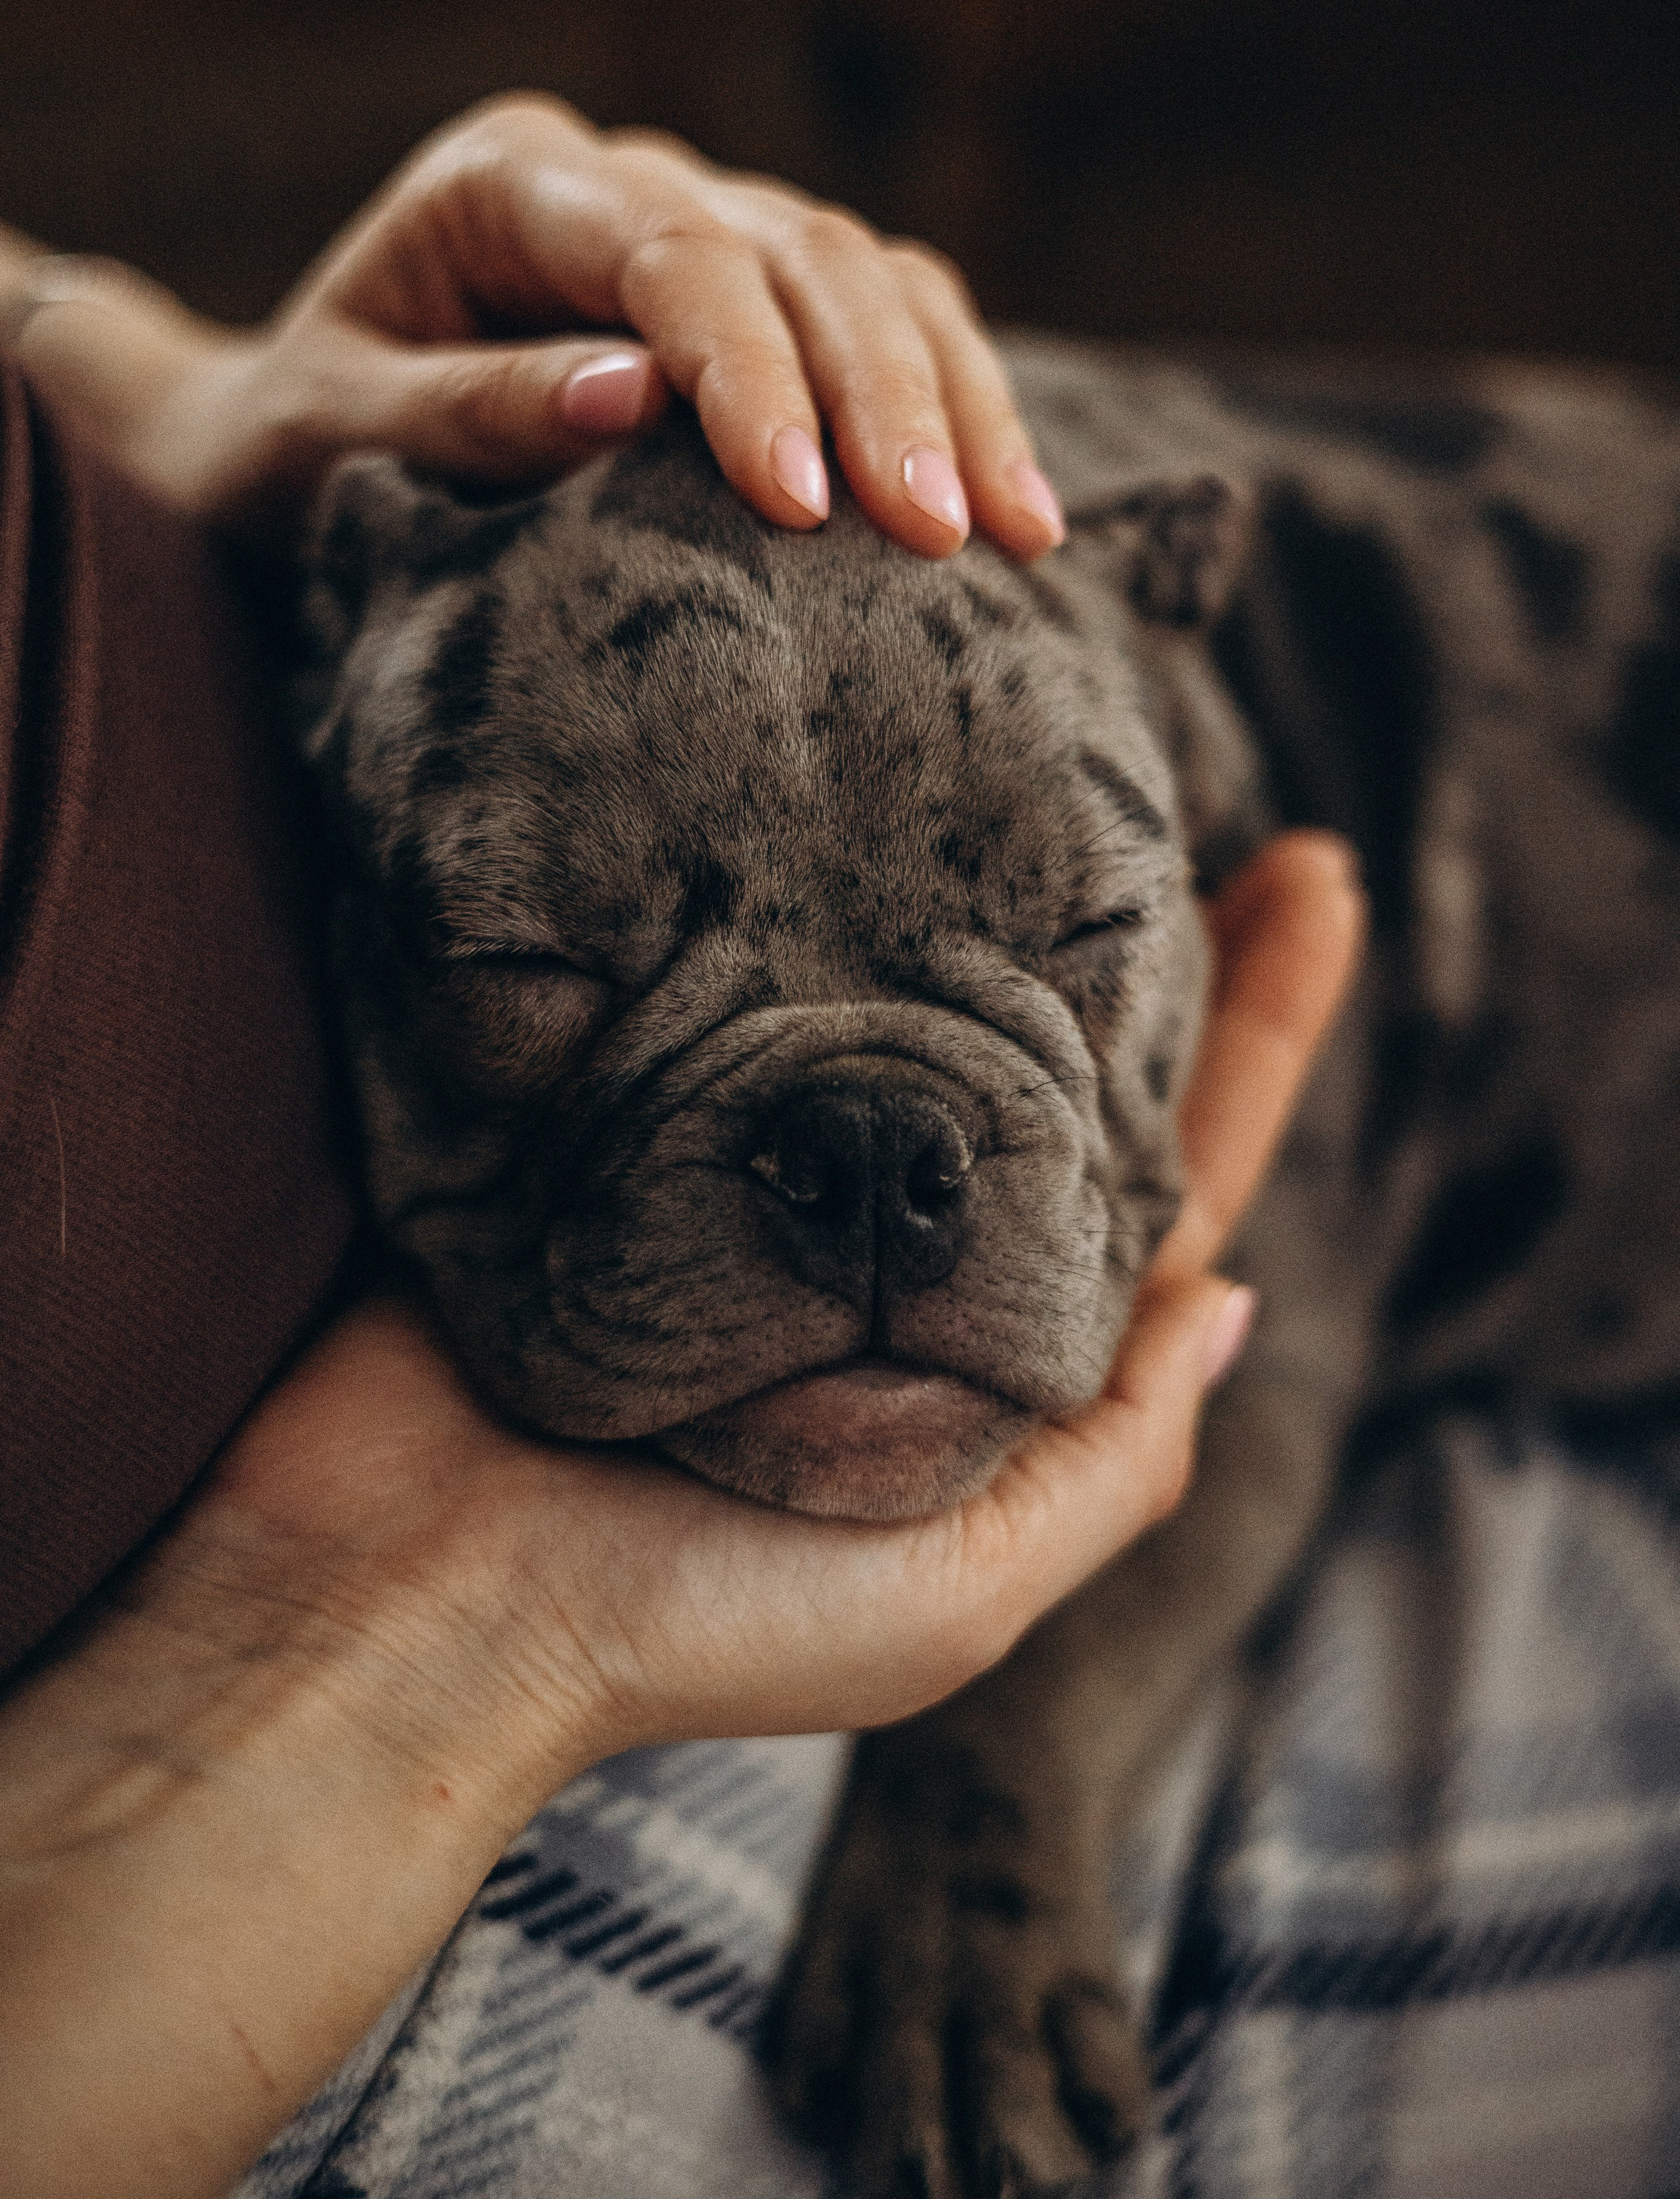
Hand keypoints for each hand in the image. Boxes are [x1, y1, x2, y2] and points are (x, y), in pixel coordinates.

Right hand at [0, 832, 1360, 2198]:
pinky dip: (819, 921)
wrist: (411, 1601)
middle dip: (1163, 953)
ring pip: (925, 1025)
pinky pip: (759, 1010)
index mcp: (988, 1363)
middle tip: (1238, 811)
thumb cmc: (688, 1622)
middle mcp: (898, 1262)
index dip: (1261, 1032)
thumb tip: (1236, 1295)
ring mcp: (773, 1190)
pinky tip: (858, 818)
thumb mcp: (955, 1592)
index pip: (1172, 1175)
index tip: (1315, 878)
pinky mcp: (642, 1135)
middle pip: (1068, 1078)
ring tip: (1075, 781)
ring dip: (1003, 913)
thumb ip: (1110, 1455)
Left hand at [1, 96, 1062, 560]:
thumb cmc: (290, 450)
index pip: (670, 255)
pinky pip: (885, 314)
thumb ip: (471, 410)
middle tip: (942, 534)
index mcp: (505, 178)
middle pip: (799, 250)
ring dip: (953, 399)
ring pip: (869, 272)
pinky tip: (1011, 500)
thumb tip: (636, 397)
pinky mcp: (754, 293)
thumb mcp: (334, 437)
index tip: (805, 505)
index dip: (752, 375)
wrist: (283, 443)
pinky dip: (954, 397)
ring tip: (1016, 532)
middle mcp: (619, 175)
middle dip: (884, 394)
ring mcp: (699, 220)